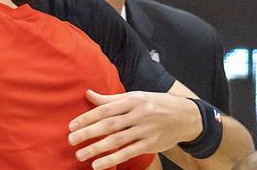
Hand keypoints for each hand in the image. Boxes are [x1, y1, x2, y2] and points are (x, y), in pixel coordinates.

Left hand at [68, 89, 201, 169]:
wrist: (185, 116)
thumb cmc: (154, 104)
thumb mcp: (133, 97)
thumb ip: (110, 99)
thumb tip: (88, 93)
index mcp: (131, 100)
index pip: (104, 110)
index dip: (86, 118)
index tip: (71, 126)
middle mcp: (138, 115)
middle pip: (108, 125)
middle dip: (88, 133)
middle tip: (71, 140)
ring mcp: (145, 130)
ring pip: (117, 141)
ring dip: (96, 149)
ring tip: (80, 155)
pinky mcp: (151, 144)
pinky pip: (129, 153)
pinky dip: (113, 159)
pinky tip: (98, 165)